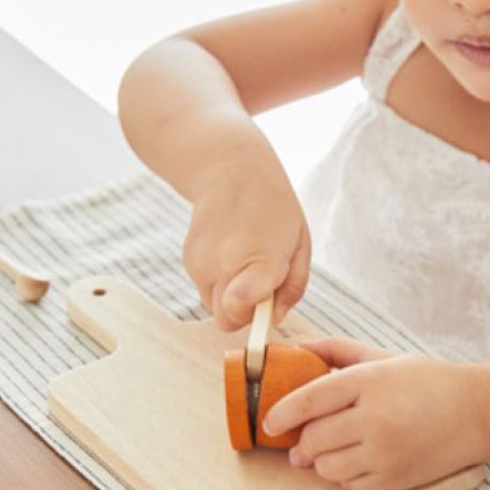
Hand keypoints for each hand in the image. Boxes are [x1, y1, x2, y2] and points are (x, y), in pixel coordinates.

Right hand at [183, 141, 310, 328]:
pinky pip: (206, 290)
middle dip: (245, 313)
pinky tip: (229, 251)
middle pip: (226, 321)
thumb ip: (292, 287)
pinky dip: (219, 281)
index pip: (238, 308)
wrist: (230, 168)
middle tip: (261, 286)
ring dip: (231, 296)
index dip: (252, 318)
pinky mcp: (189, 262)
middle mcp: (224, 265)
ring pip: (214, 308)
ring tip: (245, 260)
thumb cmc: (274, 207)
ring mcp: (201, 264)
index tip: (265, 309)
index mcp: (259, 260)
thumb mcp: (300, 244)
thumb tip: (275, 318)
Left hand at [262, 339, 481, 489]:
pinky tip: (358, 460)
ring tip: (334, 449)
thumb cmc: (426, 382)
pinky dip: (345, 476)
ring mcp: (386, 452)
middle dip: (302, 441)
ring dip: (321, 461)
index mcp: (370, 381)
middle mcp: (376, 418)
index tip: (270, 421)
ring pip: (326, 467)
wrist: (476, 414)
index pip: (310, 399)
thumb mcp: (383, 356)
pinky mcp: (394, 480)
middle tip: (304, 439)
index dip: (282, 412)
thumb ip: (336, 350)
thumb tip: (293, 348)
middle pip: (313, 439)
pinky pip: (349, 485)